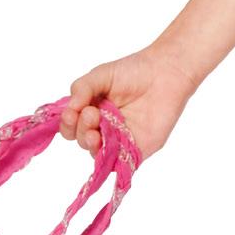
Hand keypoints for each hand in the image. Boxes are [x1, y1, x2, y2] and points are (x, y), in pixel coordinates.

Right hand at [59, 45, 194, 162]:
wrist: (166, 72)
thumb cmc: (134, 71)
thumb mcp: (101, 75)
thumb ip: (81, 88)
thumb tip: (70, 108)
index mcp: (91, 111)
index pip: (72, 126)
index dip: (68, 124)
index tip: (71, 114)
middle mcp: (104, 128)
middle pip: (83, 141)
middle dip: (81, 130)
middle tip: (91, 114)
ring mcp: (120, 140)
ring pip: (98, 154)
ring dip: (91, 145)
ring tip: (95, 132)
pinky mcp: (137, 150)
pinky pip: (120, 163)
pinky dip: (111, 160)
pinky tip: (107, 148)